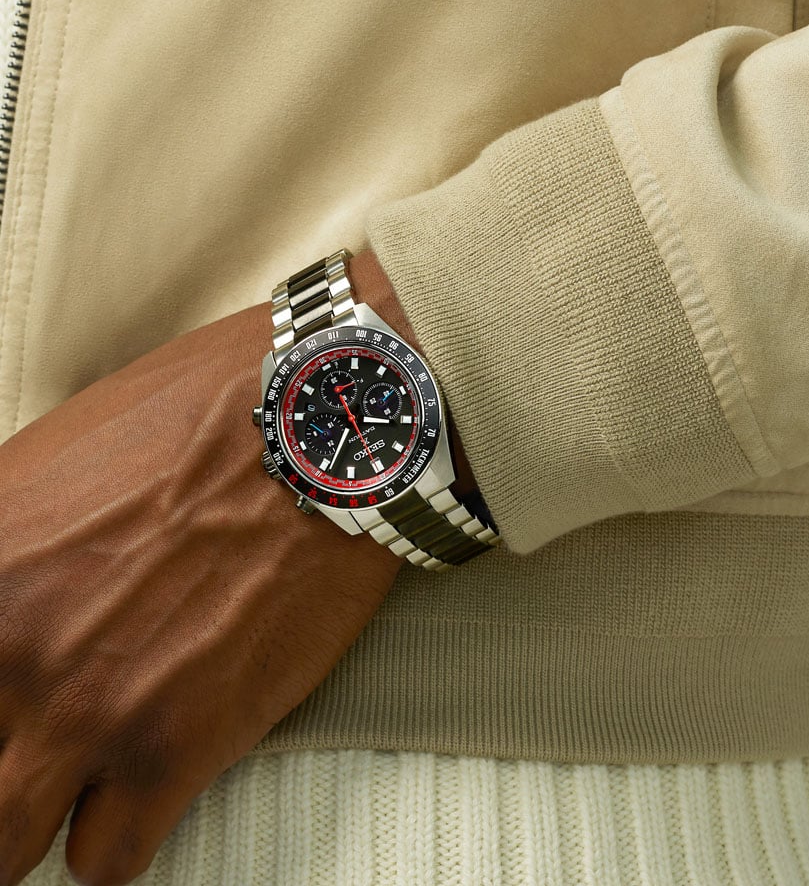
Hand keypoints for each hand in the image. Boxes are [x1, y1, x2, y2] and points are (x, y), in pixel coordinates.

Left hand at [0, 300, 402, 885]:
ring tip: (85, 777)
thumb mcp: (52, 461)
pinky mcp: (176, 746)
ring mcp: (87, 707)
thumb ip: (4, 558)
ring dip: (39, 816)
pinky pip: (105, 859)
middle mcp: (9, 649)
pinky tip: (147, 785)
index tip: (9, 700)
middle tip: (34, 746)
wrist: (317, 436)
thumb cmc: (201, 426)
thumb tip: (5, 608)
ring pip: (4, 847)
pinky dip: (117, 834)